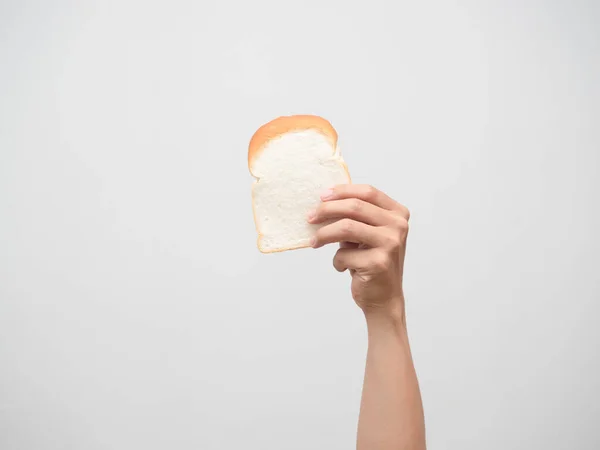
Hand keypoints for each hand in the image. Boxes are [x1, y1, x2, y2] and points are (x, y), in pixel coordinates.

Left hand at [308, 185, 409, 317]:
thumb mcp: (367, 234)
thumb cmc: (372, 262)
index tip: (322, 196)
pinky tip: (342, 267)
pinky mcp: (378, 262)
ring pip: (346, 227)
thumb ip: (355, 217)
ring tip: (314, 242)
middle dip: (327, 210)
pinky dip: (337, 261)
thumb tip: (323, 202)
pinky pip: (343, 254)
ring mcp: (390, 244)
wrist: (384, 298)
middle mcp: (398, 226)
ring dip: (324, 234)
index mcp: (398, 214)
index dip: (342, 191)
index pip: (368, 192)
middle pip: (355, 206)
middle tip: (310, 217)